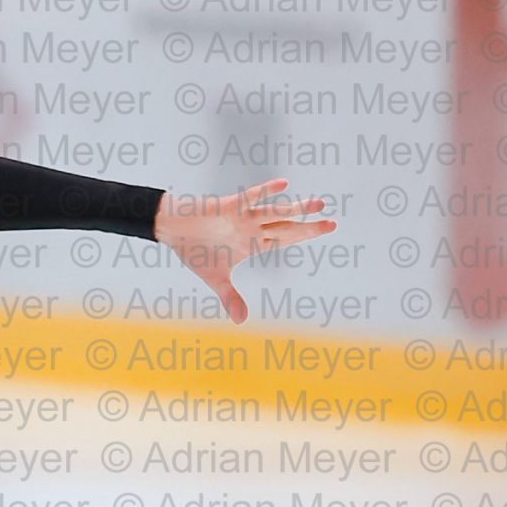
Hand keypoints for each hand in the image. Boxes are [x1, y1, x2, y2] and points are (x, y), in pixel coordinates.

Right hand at [155, 179, 337, 324]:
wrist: (174, 229)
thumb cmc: (196, 250)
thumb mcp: (215, 279)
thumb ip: (231, 298)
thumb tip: (241, 322)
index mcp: (252, 244)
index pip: (285, 240)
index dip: (306, 235)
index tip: (328, 227)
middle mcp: (252, 229)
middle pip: (286, 227)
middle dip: (309, 226)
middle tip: (332, 223)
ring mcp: (242, 218)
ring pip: (274, 213)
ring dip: (296, 209)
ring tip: (318, 204)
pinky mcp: (228, 207)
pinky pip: (249, 198)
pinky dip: (265, 192)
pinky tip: (284, 184)